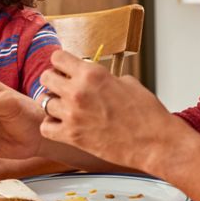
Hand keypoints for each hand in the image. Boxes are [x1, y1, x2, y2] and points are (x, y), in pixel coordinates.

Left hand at [38, 50, 175, 171]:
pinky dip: (51, 125)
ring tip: (65, 107)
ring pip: (44, 101)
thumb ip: (105, 78)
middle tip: (62, 87)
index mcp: (92, 74)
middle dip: (53, 80)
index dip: (61, 62)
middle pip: (46, 77)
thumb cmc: (147, 114)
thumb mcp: (127, 83)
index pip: (58, 57)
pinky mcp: (72, 136)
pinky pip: (46, 127)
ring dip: (53, 103)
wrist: (155, 142)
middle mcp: (78, 91)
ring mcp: (72, 114)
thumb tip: (96, 78)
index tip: (65, 68)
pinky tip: (62, 124)